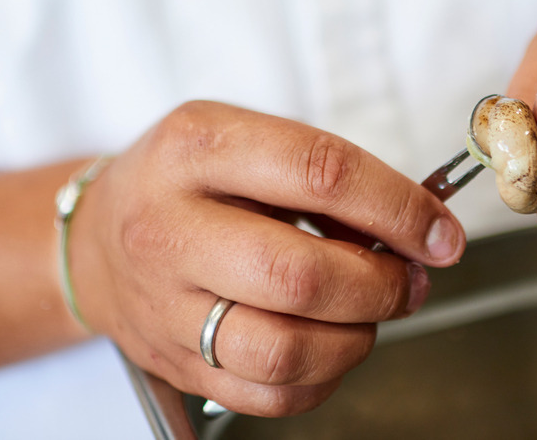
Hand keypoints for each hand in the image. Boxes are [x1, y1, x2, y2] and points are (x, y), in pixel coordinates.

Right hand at [69, 101, 464, 415]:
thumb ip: (328, 176)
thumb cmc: (188, 181)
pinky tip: (333, 344)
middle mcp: (171, 228)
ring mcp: (164, 305)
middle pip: (300, 276)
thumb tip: (418, 226)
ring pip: (282, 350)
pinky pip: (265, 396)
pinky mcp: (172, 362)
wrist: (96, 238)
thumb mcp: (248, 141)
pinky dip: (323, 379)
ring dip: (356, 338)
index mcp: (200, 149)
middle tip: (410, 279)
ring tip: (372, 312)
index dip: (399, 208)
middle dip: (381, 284)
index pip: (321, 173)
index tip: (441, 232)